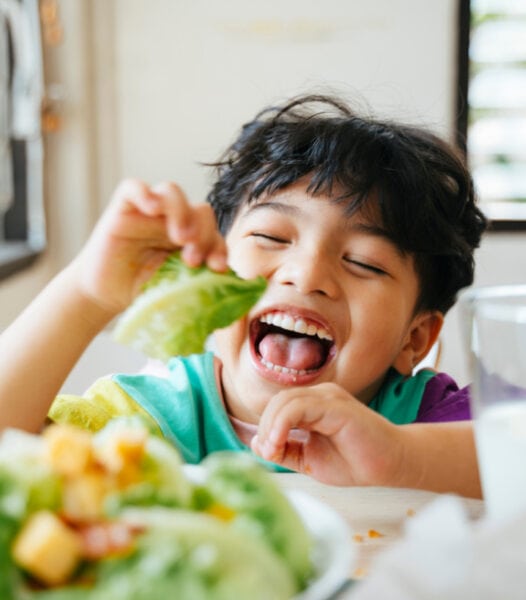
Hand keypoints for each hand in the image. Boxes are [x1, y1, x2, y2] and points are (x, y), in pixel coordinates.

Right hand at [70, 179, 226, 315]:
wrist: (104, 296)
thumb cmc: (142, 292)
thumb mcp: (175, 290)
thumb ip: (199, 284)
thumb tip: (229, 288)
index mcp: (192, 240)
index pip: (214, 233)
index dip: (220, 247)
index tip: (217, 268)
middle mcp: (173, 221)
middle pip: (200, 210)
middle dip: (204, 233)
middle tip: (193, 259)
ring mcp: (148, 212)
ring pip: (172, 192)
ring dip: (181, 212)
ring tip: (180, 238)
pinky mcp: (122, 209)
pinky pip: (133, 188)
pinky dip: (144, 193)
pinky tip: (152, 208)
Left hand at [251, 382, 403, 485]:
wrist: (392, 465)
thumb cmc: (355, 461)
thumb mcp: (309, 459)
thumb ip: (285, 450)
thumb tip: (256, 443)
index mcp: (313, 405)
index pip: (277, 406)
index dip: (265, 428)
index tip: (266, 453)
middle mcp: (320, 395)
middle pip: (278, 401)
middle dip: (265, 427)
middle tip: (268, 452)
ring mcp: (329, 397)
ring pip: (286, 400)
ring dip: (271, 426)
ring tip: (273, 449)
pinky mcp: (337, 406)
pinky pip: (300, 406)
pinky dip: (283, 422)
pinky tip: (280, 442)